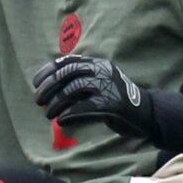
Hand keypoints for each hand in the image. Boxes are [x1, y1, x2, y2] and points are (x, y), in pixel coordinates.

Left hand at [32, 54, 153, 137]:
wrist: (146, 113)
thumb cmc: (116, 101)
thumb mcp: (98, 86)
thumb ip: (78, 83)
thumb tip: (48, 89)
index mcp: (98, 64)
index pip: (68, 61)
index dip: (49, 70)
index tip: (36, 82)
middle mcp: (102, 71)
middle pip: (68, 73)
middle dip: (49, 87)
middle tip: (38, 101)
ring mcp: (108, 86)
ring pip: (73, 89)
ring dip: (56, 103)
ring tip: (48, 114)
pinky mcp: (112, 104)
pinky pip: (84, 107)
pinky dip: (69, 114)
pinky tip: (61, 121)